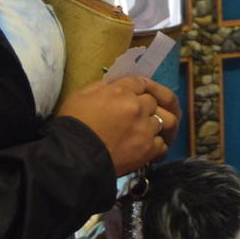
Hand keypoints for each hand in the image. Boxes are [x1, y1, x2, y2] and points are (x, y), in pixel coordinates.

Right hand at [58, 74, 176, 175]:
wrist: (74, 155)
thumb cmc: (74, 124)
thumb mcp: (81, 95)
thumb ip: (101, 87)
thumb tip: (112, 86)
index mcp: (122, 91)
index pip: (140, 83)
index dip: (140, 89)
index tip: (138, 96)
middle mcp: (138, 107)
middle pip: (153, 102)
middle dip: (148, 107)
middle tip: (142, 116)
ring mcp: (145, 128)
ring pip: (165, 121)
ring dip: (159, 125)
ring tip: (152, 132)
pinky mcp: (148, 149)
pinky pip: (163, 145)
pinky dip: (158, 147)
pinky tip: (151, 150)